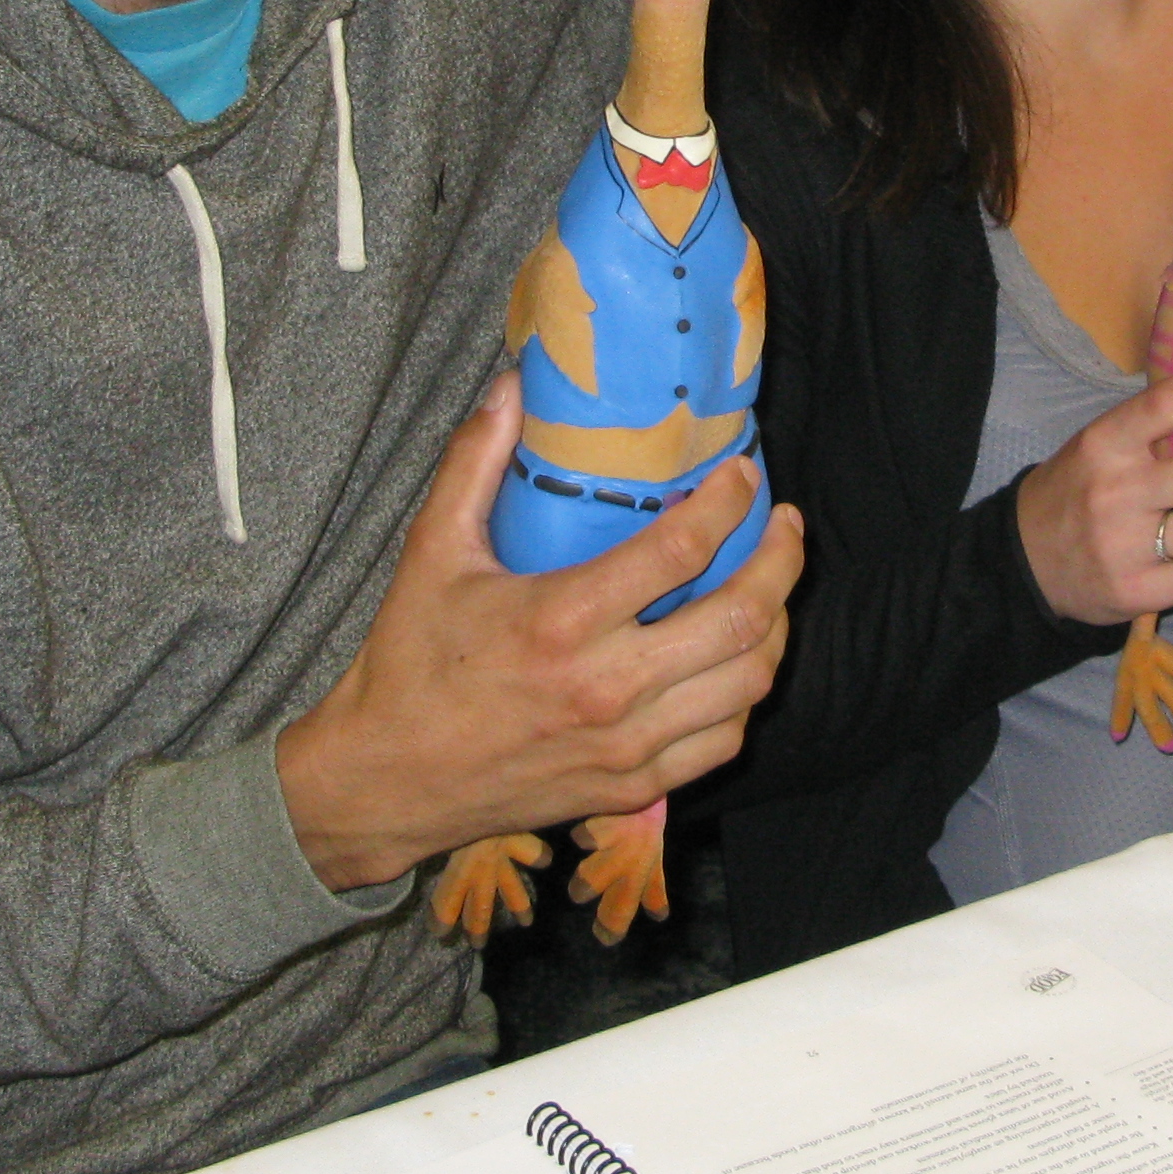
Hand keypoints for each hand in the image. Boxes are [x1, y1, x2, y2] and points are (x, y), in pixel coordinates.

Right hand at [270, 376, 801, 890]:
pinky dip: (745, 695)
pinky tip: (737, 660)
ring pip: (747, 684)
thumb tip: (510, 385)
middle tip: (784, 525)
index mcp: (562, 620)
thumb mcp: (433, 550)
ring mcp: (627, 745)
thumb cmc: (410, 663)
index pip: (681, 550)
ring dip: (776, 626)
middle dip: (780, 561)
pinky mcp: (633, 788)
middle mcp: (607, 687)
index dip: (728, 502)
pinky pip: (723, 739)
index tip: (742, 474)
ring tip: (773, 586)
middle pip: (741, 619)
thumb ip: (475, 462)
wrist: (387, 780)